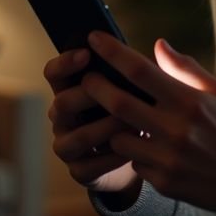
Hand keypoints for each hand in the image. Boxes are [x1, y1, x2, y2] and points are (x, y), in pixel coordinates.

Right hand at [43, 48, 141, 198]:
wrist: (139, 156)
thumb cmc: (137, 111)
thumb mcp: (139, 89)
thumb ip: (142, 70)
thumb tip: (162, 45)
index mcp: (70, 90)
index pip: (54, 73)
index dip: (65, 62)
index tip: (87, 53)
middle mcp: (63, 117)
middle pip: (62, 103)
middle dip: (89, 97)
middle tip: (117, 92)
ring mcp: (67, 145)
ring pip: (76, 136)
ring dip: (104, 129)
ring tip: (133, 123)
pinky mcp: (79, 171)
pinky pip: (88, 166)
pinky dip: (110, 158)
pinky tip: (132, 151)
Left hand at [81, 32, 215, 215]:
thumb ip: (186, 70)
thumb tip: (157, 45)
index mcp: (190, 101)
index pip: (139, 69)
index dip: (112, 51)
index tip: (94, 38)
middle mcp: (176, 129)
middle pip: (117, 102)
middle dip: (95, 87)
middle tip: (87, 78)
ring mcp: (168, 158)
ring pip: (118, 137)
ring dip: (113, 125)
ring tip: (119, 118)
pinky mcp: (164, 181)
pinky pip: (134, 163)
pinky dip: (134, 152)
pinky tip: (146, 147)